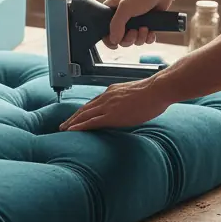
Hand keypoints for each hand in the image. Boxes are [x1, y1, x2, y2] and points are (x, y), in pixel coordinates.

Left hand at [59, 78, 174, 131]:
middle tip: (63, 125)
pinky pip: (91, 121)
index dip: (83, 111)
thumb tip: (128, 108)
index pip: (93, 103)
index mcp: (111, 92)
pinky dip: (80, 126)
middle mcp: (106, 97)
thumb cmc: (153, 93)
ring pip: (84, 115)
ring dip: (72, 122)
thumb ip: (127, 100)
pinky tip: (72, 131)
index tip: (77, 116)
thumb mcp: (135, 94)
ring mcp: (108, 106)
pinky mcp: (111, 115)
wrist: (157, 90)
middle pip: (85, 108)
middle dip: (73, 117)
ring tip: (63, 129)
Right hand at [104, 0, 176, 48]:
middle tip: (134, 32)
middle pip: (120, 40)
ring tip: (145, 28)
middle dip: (128, 39)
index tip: (116, 44)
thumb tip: (113, 41)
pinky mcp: (145, 26)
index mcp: (110, 12)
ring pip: (133, 41)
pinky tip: (151, 31)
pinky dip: (148, 38)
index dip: (109, 40)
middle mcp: (120, 19)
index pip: (104, 31)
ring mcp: (133, 23)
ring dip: (140, 37)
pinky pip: (144, 40)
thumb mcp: (125, 8)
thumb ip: (117, 25)